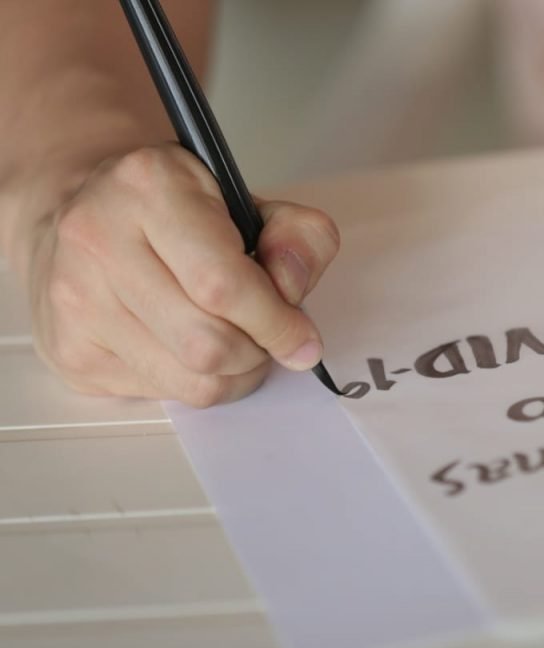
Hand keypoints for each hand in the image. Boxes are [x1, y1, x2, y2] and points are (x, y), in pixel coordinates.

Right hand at [26, 143, 339, 405]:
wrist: (79, 208)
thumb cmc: (173, 209)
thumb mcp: (247, 200)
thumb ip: (297, 235)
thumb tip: (292, 289)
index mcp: (150, 187)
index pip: (223, 285)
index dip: (277, 324)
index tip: (303, 339)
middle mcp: (98, 239)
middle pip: (206, 344)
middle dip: (257, 352)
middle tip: (267, 338)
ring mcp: (75, 299)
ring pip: (188, 381)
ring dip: (233, 374)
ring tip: (239, 344)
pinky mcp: (69, 347)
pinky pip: (160, 393)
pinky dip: (196, 380)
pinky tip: (192, 346)